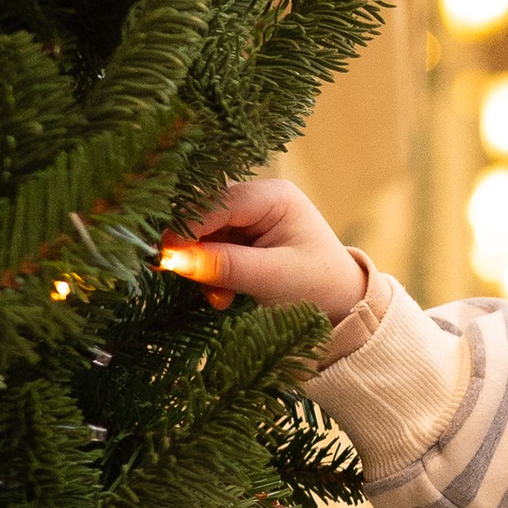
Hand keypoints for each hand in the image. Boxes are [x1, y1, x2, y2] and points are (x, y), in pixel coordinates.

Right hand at [157, 179, 368, 320]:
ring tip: (219, 298)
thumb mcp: (273, 278)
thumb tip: (173, 257)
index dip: (188, 227)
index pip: (218, 204)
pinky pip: (210, 253)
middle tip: (179, 276)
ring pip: (203, 238)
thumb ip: (225, 266)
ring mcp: (248, 221)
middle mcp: (258, 200)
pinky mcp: (241, 243)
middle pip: (205, 217)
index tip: (164, 253)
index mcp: (274, 197)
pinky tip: (224, 298)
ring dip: (203, 268)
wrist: (344, 310)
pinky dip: (210, 276)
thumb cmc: (320, 289)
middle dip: (194, 249)